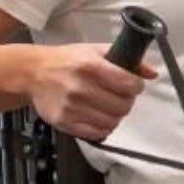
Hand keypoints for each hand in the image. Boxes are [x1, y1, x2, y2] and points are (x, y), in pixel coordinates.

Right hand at [25, 43, 154, 138]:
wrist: (32, 73)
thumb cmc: (65, 61)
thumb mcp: (96, 50)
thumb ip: (127, 59)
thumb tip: (151, 72)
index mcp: (90, 66)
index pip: (128, 84)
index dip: (135, 86)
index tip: (132, 85)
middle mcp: (80, 87)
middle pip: (123, 106)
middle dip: (126, 101)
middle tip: (119, 96)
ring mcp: (71, 107)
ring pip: (112, 121)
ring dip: (115, 115)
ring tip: (107, 106)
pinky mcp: (64, 122)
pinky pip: (97, 133)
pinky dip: (103, 127)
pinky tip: (98, 116)